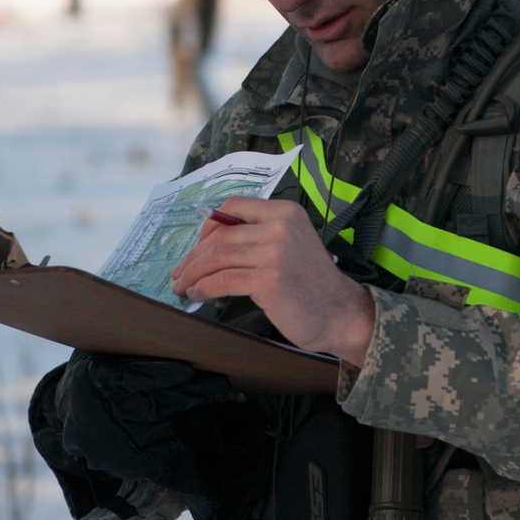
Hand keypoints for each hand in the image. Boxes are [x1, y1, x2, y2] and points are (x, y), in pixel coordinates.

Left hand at [170, 198, 375, 364]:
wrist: (341, 313)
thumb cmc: (312, 285)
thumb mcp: (290, 246)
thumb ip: (260, 237)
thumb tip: (210, 245)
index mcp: (285, 212)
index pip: (234, 206)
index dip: (208, 226)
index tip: (196, 246)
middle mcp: (280, 227)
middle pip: (221, 236)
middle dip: (193, 256)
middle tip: (179, 272)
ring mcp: (275, 252)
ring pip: (218, 257)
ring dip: (193, 273)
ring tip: (181, 286)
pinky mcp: (269, 279)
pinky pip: (224, 280)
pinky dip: (204, 287)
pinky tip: (196, 294)